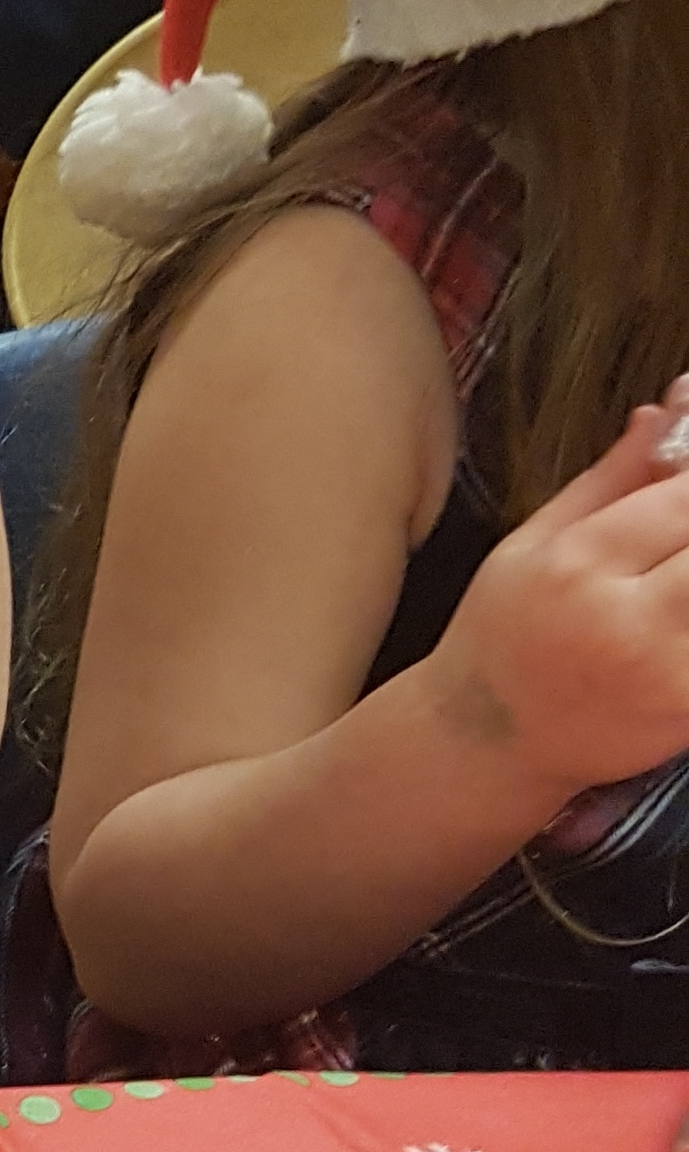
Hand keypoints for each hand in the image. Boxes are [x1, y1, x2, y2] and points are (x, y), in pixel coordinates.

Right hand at [430, 390, 688, 799]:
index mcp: (578, 563)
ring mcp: (665, 674)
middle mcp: (624, 619)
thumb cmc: (503, 635)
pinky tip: (680, 608)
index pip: (685, 496)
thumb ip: (611, 478)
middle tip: (686, 535)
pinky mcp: (687, 713)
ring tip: (679, 570)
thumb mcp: (533, 542)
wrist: (482, 743)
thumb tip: (670, 409)